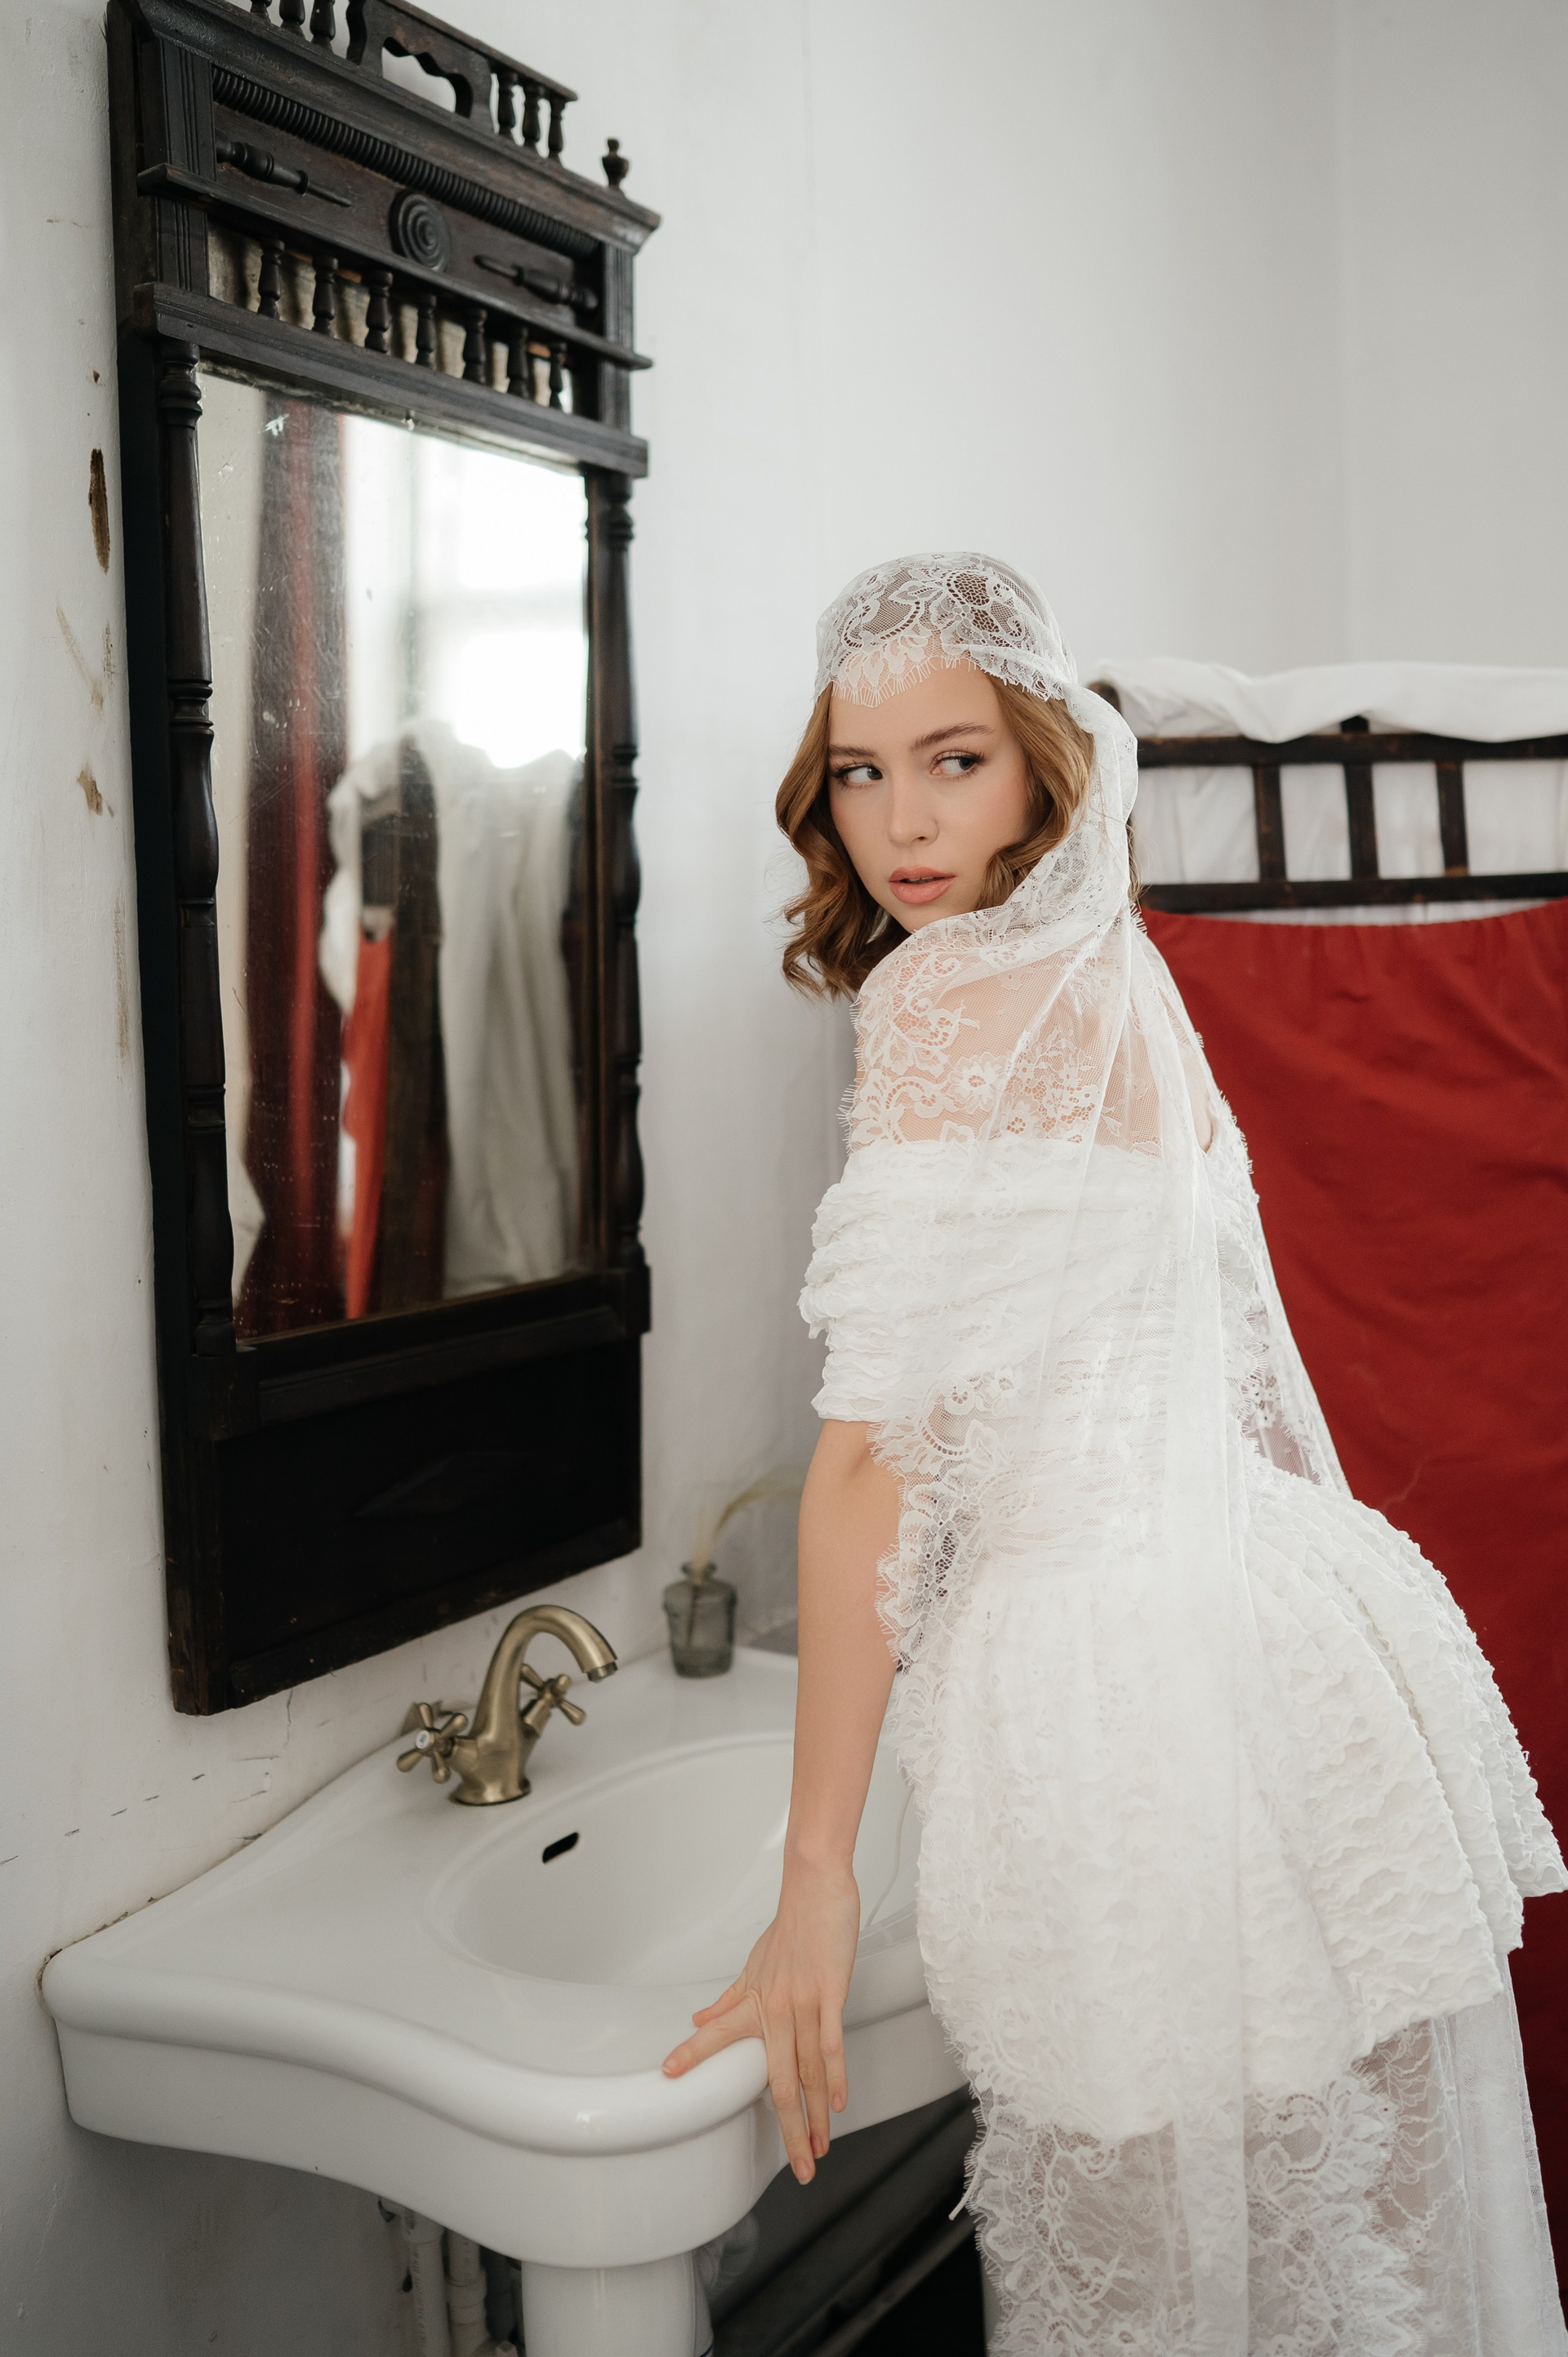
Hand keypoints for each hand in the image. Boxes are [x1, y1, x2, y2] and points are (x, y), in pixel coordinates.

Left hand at [662, 1858, 860, 2183]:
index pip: (716, 2033)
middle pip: (776, 2079)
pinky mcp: (830, 1993)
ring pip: (806, 2072)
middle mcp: (773, 2007)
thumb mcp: (755, 1963)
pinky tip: (836, 2105)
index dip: (692, 2054)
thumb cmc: (793, 1924)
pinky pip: (830, 2045)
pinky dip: (833, 2078)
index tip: (667, 2077)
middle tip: (797, 2167)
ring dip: (814, 2116)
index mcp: (753, 2000)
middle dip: (787, 2129)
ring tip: (819, 2149)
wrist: (816, 1886)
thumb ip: (730, 1998)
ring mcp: (802, 2002)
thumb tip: (698, 2017)